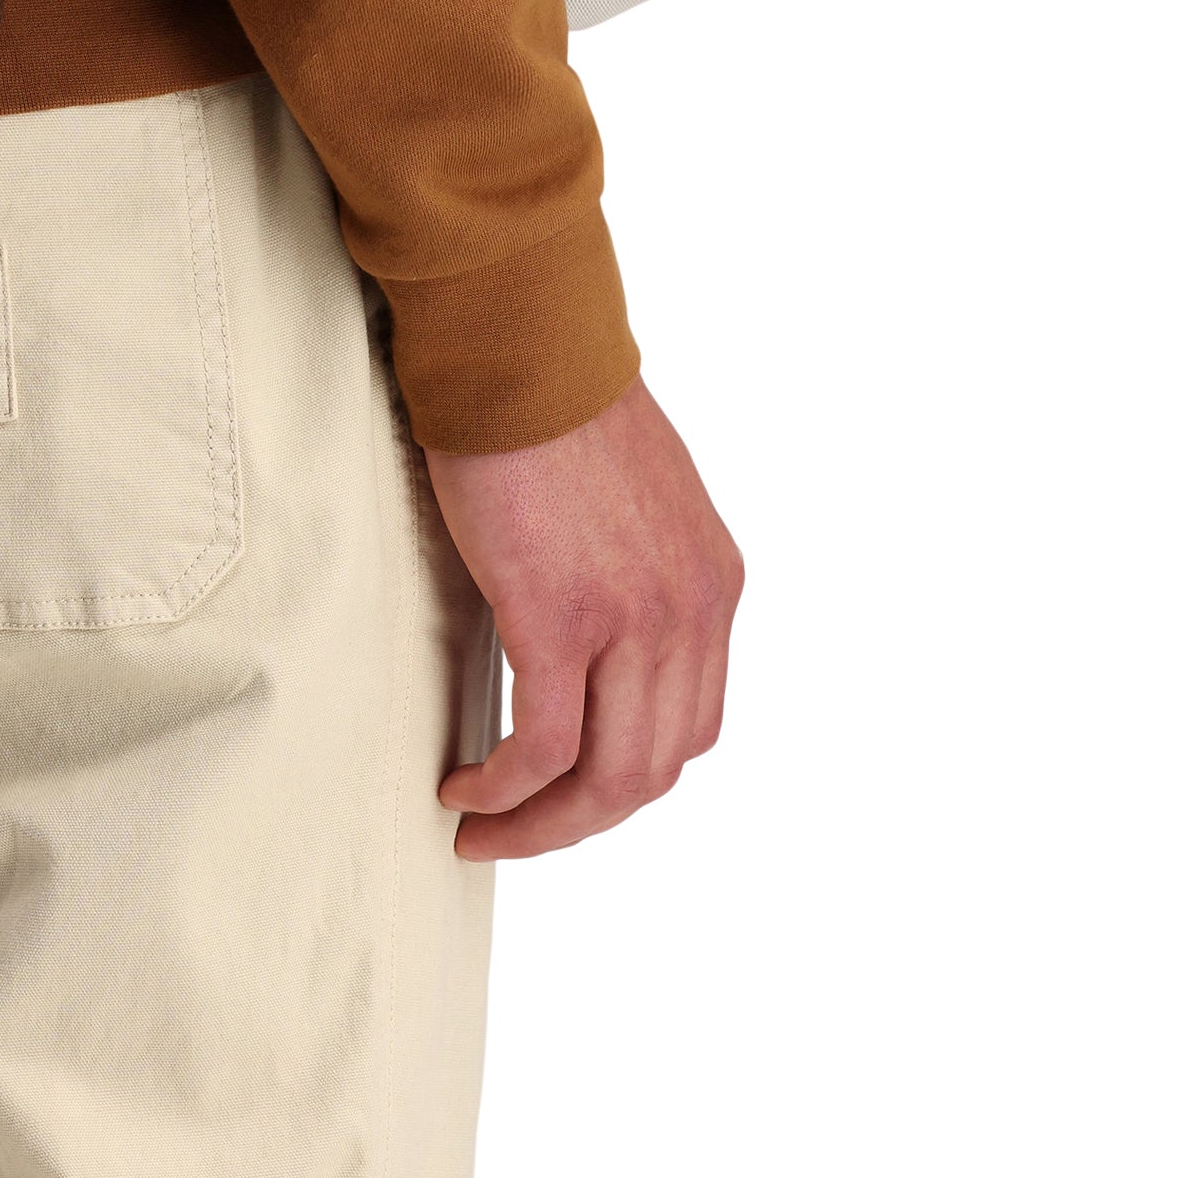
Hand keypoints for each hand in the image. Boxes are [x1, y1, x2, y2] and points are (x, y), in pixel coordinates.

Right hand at [429, 377, 740, 861]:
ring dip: (540, 822)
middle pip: (654, 770)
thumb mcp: (630, 499)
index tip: (559, 788)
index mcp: (714, 586)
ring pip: (606, 777)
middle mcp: (692, 612)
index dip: (622, 776)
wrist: (516, 344)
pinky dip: (504, 786)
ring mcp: (632, 620)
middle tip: (510, 832)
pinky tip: (463, 784)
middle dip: (579, 821)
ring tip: (479, 826)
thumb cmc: (550, 402)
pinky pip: (542, 745)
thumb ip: (631, 570)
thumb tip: (585, 622)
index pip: (689, 726)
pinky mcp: (560, 617)